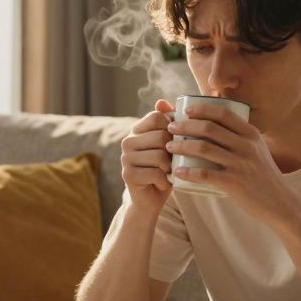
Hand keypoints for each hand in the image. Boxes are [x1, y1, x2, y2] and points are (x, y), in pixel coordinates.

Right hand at [120, 99, 175, 213]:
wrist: (151, 199)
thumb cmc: (164, 169)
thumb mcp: (169, 144)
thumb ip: (167, 123)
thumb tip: (162, 101)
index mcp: (137, 130)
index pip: (158, 117)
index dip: (173, 129)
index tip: (176, 142)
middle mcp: (128, 141)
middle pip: (161, 136)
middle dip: (173, 152)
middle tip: (172, 162)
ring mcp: (125, 158)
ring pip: (160, 156)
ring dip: (170, 168)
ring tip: (167, 173)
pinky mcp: (128, 175)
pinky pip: (155, 173)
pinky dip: (164, 181)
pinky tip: (161, 183)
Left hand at [165, 104, 295, 225]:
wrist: (281, 203)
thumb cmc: (265, 176)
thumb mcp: (258, 150)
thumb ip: (242, 139)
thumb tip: (217, 126)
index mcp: (251, 134)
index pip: (223, 114)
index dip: (202, 109)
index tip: (186, 111)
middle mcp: (246, 146)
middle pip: (209, 128)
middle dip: (185, 126)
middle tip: (171, 129)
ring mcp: (240, 164)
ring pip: (203, 148)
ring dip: (181, 146)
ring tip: (169, 148)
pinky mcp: (234, 183)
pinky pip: (204, 174)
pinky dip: (187, 172)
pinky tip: (177, 172)